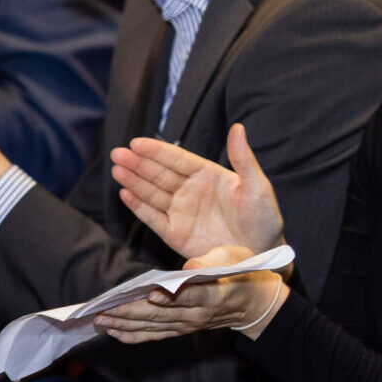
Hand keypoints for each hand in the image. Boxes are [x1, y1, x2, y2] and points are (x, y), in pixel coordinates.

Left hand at [91, 246, 288, 344]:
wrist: (254, 304)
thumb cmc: (240, 272)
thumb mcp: (232, 258)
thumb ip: (208, 261)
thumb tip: (186, 268)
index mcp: (213, 294)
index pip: (189, 296)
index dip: (169, 296)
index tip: (149, 294)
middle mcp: (199, 314)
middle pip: (160, 314)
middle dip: (129, 312)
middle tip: (102, 310)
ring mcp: (189, 325)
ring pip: (153, 326)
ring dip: (125, 324)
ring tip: (100, 320)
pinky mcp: (182, 330)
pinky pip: (155, 335)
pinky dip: (134, 335)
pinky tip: (115, 332)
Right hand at [109, 124, 286, 260]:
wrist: (261, 254)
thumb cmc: (263, 218)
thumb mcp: (257, 186)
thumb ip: (243, 158)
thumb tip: (238, 127)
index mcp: (208, 175)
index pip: (177, 159)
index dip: (156, 151)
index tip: (136, 142)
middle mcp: (191, 190)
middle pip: (159, 174)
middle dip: (138, 163)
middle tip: (117, 153)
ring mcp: (181, 211)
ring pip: (152, 193)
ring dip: (134, 181)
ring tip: (117, 170)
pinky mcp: (175, 233)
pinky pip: (153, 217)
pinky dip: (139, 206)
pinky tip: (125, 194)